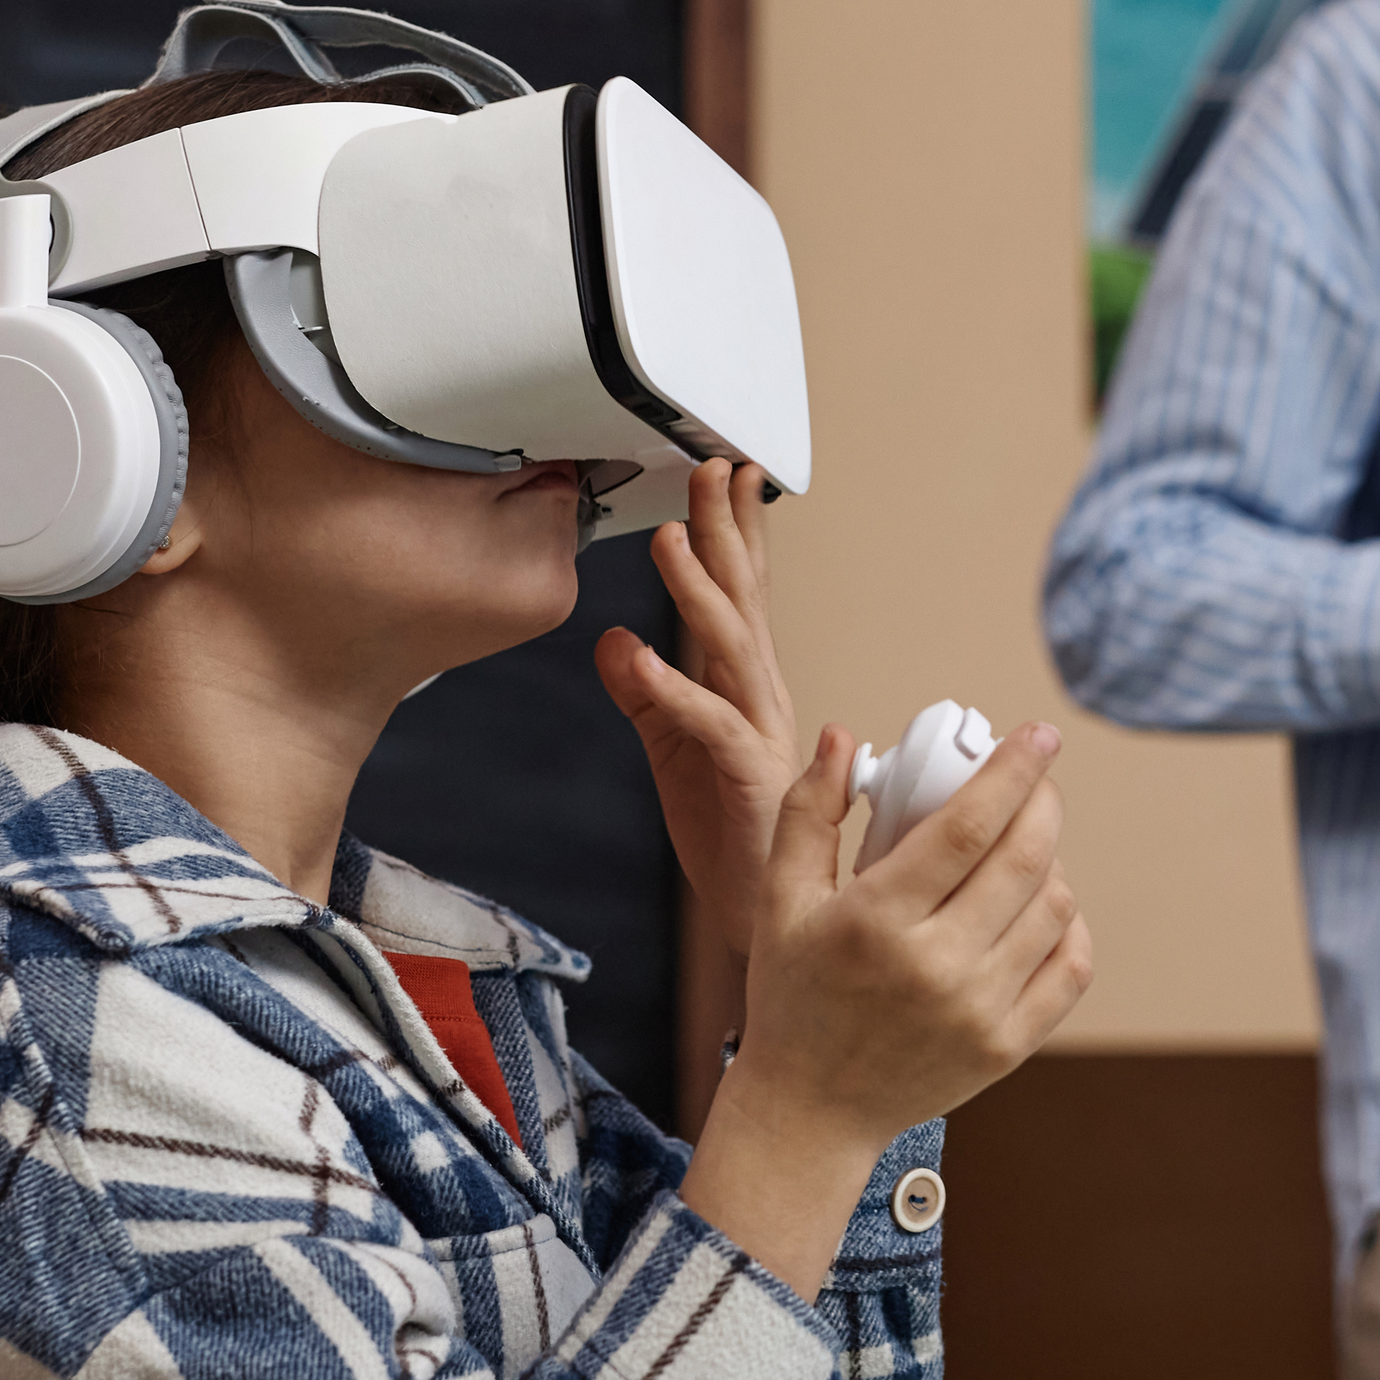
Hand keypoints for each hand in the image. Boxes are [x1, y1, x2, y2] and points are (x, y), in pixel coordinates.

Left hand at [594, 460, 797, 952]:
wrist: (766, 912)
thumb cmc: (729, 832)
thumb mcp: (671, 748)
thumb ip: (644, 693)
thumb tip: (613, 639)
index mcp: (745, 685)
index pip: (740, 593)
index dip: (732, 531)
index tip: (725, 474)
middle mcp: (760, 696)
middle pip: (743, 597)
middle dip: (727, 528)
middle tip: (712, 467)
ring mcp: (760, 731)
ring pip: (731, 644)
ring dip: (700, 587)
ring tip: (671, 536)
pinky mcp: (747, 775)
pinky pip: (707, 723)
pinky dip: (671, 688)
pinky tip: (639, 655)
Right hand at [676, 720, 1094, 1295]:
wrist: (810, 1111)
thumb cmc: (792, 996)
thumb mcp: (778, 901)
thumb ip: (808, 812)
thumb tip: (843, 735)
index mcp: (875, 922)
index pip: (968, 827)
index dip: (1012, 771)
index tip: (1038, 735)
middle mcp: (935, 967)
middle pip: (1023, 859)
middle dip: (1042, 802)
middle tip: (1037, 778)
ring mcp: (978, 1013)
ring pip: (1053, 907)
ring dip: (1050, 861)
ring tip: (1023, 846)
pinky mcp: (1006, 1047)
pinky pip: (1070, 967)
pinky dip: (1069, 925)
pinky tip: (1042, 906)